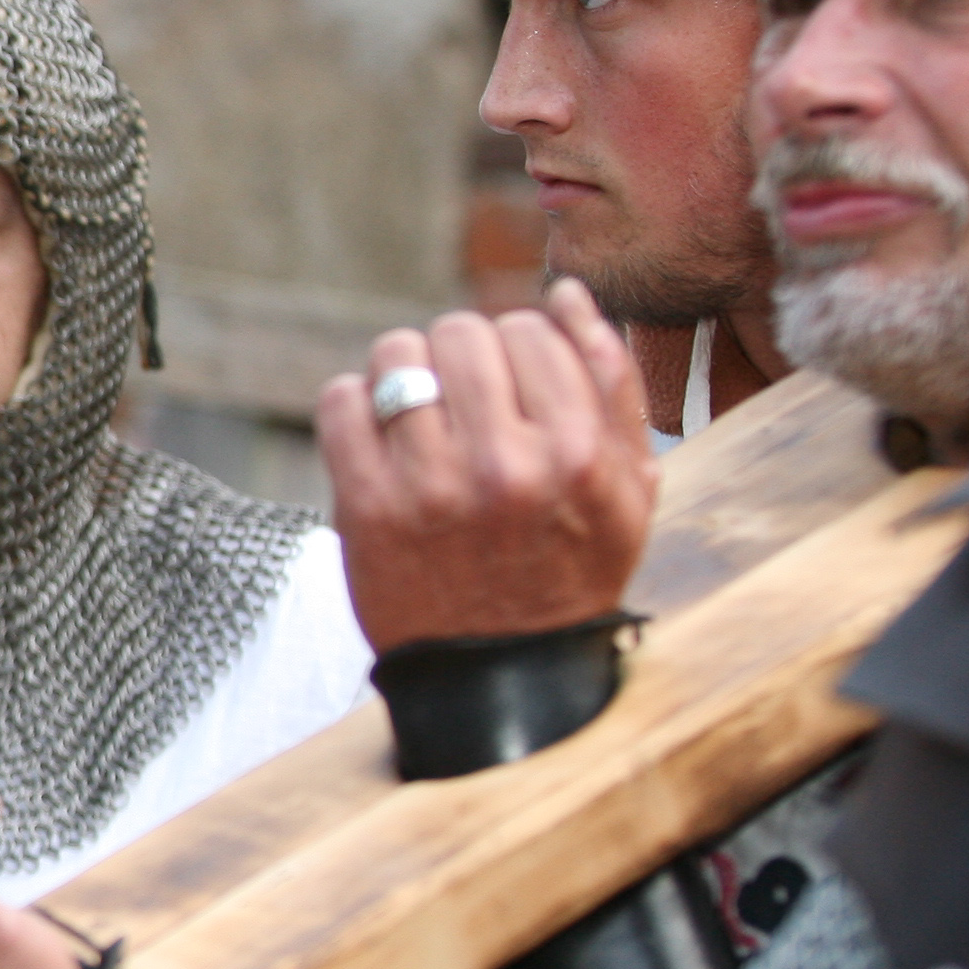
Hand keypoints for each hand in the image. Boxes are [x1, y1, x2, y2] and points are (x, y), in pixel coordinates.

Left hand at [316, 282, 653, 652]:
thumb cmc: (570, 568)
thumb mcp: (628, 486)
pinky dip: (355, 406)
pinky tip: (382, 439)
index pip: (527, 329)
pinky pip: (341, 400)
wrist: (501, 675)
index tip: (511, 386)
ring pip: (394, 355)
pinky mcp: (365, 506)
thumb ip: (611, 382)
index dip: (515, 348)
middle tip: (463, 400)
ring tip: (421, 415)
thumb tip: (566, 292)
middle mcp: (505, 464)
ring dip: (403, 373)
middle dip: (458, 356)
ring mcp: (430, 486)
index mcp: (577, 453)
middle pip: (457, 332)